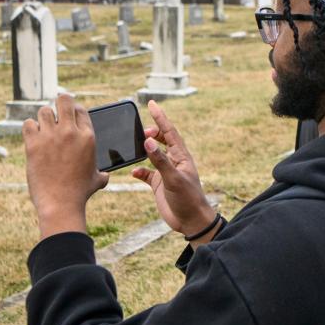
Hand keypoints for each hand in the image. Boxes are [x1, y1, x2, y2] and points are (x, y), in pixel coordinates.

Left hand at [23, 94, 108, 238]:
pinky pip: (28, 124)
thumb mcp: (97, 180)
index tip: (68, 118)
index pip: (80, 110)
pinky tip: (33, 137)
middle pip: (63, 100)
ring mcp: (51, 136)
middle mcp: (70, 132)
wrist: (60, 204)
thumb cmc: (80, 193)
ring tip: (44, 129)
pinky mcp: (33, 144)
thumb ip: (102, 172)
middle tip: (56, 113)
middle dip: (60, 103)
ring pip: (43, 111)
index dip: (73, 111)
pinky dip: (30, 129)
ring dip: (43, 118)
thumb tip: (105, 174)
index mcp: (88, 136)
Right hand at [130, 100, 215, 237]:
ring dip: (144, 149)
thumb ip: (160, 160)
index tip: (152, 103)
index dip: (160, 117)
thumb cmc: (188, 199)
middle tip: (141, 131)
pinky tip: (133, 172)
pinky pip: (147, 173)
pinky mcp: (160, 185)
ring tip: (134, 145)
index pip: (169, 132)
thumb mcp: (173, 178)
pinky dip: (139, 170)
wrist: (191, 221)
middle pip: (162, 140)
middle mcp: (174, 162)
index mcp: (181, 157)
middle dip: (152, 132)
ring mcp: (166, 173)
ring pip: (153, 155)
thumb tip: (148, 141)